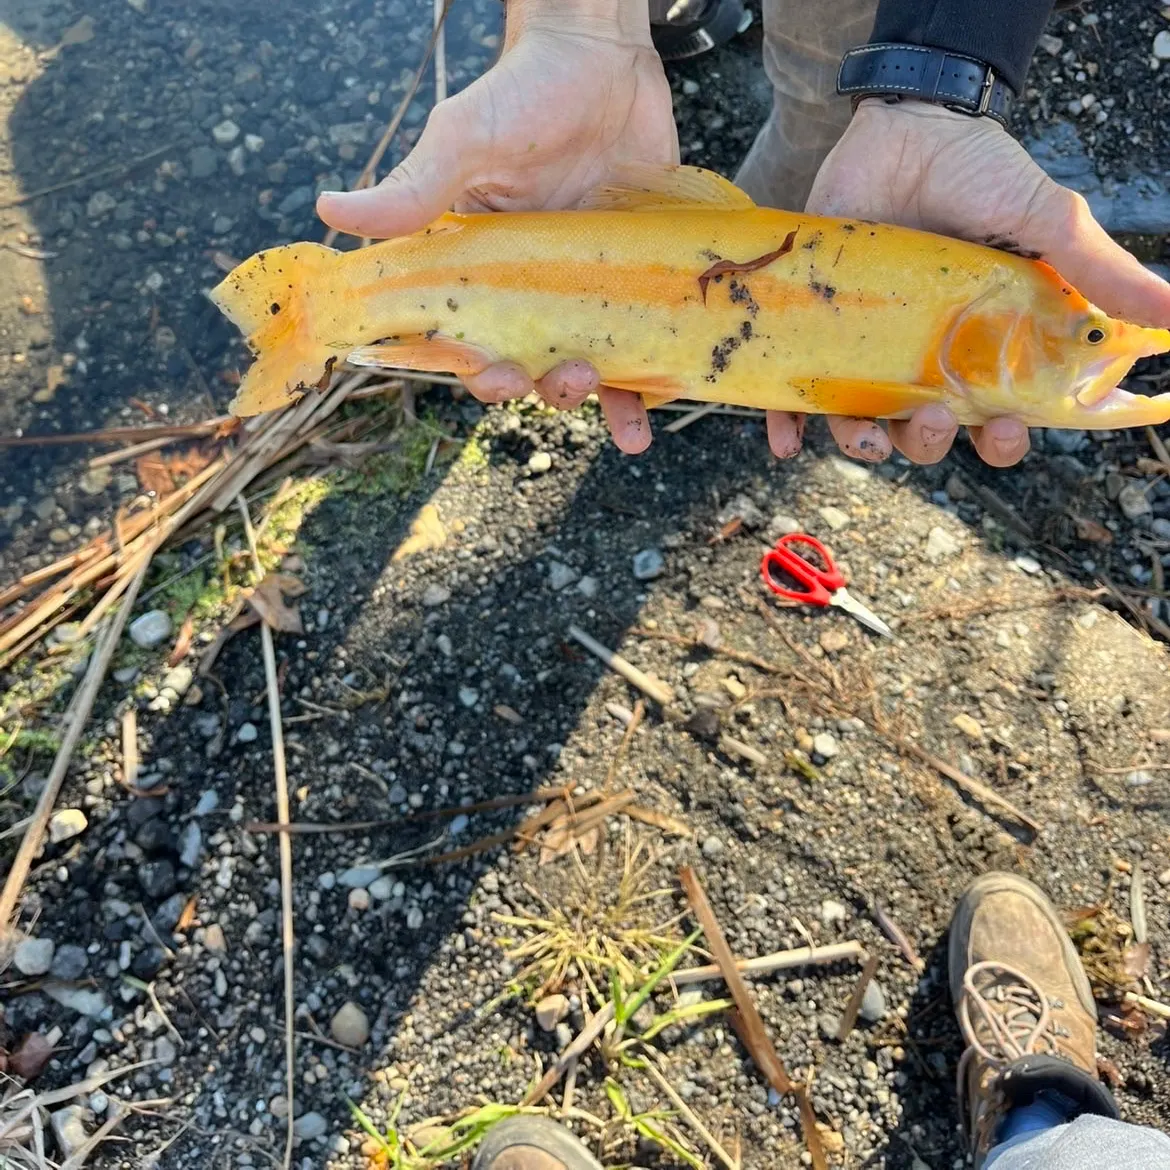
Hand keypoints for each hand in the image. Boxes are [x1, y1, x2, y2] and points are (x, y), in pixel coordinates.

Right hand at [316, 7, 678, 453]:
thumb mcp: (464, 141)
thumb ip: (415, 189)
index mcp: (483, 271)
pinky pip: (650, 338)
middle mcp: (536, 290)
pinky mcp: (640, 277)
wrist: (604, 56)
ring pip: (594, 364)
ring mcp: (592, 286)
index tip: (491, 375)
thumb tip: (329, 210)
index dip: (478, 372)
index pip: (470, 341)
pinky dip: (660, 376)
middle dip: (548, 388)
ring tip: (628, 424)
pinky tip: (672, 400)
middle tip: (567, 376)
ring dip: (607, 403)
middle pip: (536, 365)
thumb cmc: (523, 94)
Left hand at [772, 98, 1169, 466]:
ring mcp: (866, 346)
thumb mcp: (1048, 224)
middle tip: (935, 419)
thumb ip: (1098, 272)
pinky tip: (783, 440)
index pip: (996, 417)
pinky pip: (796, 395)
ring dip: (861, 446)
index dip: (1002, 441)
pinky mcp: (816, 329)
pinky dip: (786, 424)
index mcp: (982, 347)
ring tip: (861, 435)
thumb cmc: (981, 175)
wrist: (906, 127)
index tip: (1007, 434)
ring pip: (861, 424)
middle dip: (930, 444)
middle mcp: (922, 357)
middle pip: (926, 433)